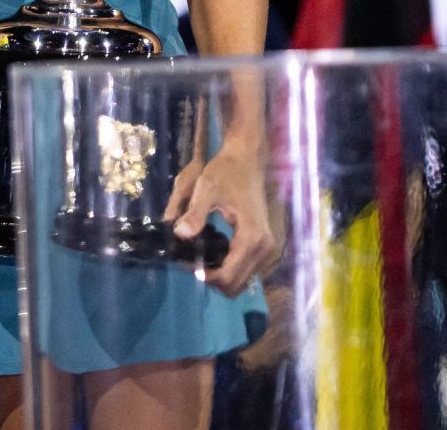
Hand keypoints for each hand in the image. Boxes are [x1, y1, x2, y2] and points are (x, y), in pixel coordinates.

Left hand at [163, 146, 280, 296]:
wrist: (246, 160)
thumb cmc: (226, 172)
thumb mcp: (206, 189)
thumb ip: (194, 213)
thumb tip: (179, 233)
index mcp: (252, 238)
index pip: (228, 277)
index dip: (204, 276)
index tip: (184, 263)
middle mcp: (264, 249)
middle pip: (236, 285)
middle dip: (211, 279)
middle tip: (189, 261)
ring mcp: (267, 249)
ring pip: (241, 279)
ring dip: (219, 275)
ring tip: (197, 255)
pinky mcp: (264, 245)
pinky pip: (245, 268)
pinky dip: (228, 267)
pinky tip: (210, 250)